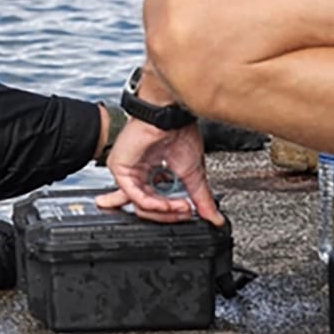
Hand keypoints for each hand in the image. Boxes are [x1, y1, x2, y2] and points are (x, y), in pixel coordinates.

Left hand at [96, 118, 222, 224]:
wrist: (171, 115)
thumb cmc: (179, 132)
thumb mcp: (192, 173)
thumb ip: (201, 198)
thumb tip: (214, 217)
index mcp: (151, 175)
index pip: (155, 205)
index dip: (172, 213)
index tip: (189, 213)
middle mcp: (136, 175)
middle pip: (147, 208)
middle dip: (169, 214)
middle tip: (187, 212)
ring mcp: (127, 172)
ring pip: (140, 205)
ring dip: (164, 210)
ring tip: (182, 207)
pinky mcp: (119, 168)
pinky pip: (134, 195)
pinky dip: (153, 203)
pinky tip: (167, 204)